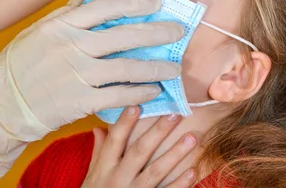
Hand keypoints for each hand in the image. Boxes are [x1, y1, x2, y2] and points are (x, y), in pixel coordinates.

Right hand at [0, 0, 183, 179]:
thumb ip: (66, 16)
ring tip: (174, 67)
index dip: (135, 2)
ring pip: (127, 67)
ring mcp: (77, 74)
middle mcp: (72, 46)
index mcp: (62, 25)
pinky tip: (153, 91)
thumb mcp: (37, 32)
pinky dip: (139, 93)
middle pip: (124, 35)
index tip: (157, 2)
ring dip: (156, 67)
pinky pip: (119, 95)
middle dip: (157, 32)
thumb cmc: (18, 66)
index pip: (106, 6)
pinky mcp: (80, 101)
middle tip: (179, 31)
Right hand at [83, 106, 197, 187]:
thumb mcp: (92, 176)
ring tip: (191, 138)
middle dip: (157, 132)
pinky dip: (179, 184)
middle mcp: (119, 178)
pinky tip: (192, 171)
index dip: (124, 123)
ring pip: (156, 171)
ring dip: (175, 154)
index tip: (137, 105)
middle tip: (175, 114)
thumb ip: (99, 152)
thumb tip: (99, 128)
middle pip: (139, 152)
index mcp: (105, 167)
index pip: (115, 140)